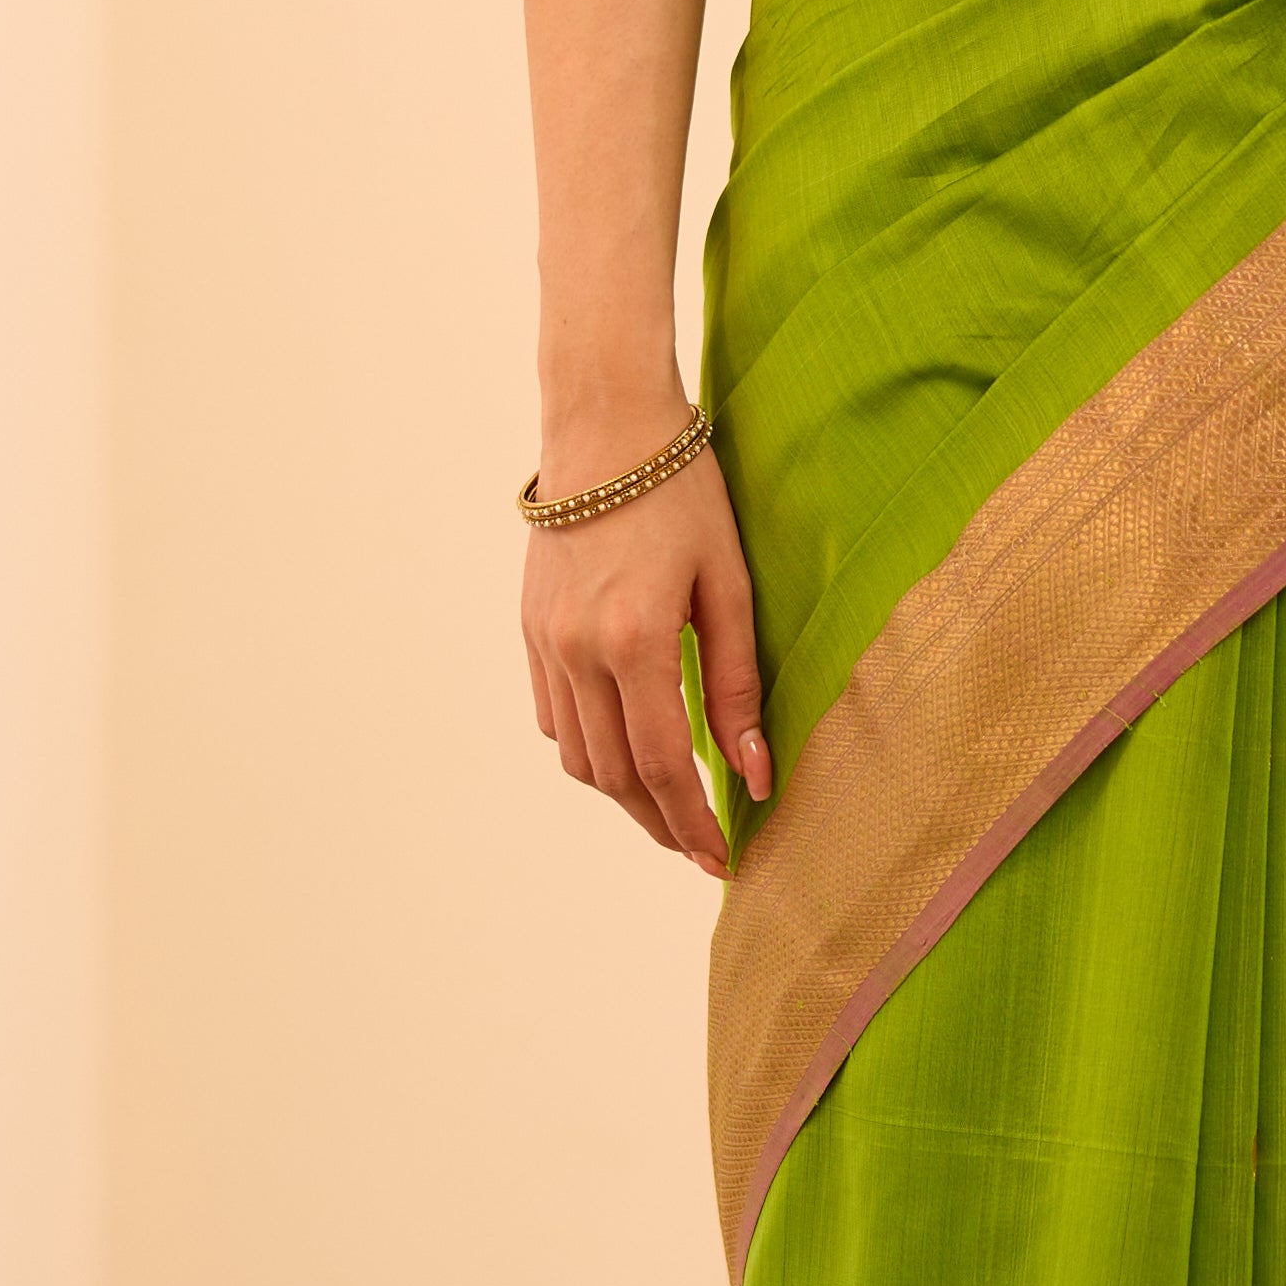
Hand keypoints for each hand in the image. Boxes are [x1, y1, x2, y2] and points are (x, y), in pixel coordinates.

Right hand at [523, 419, 765, 870]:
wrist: (606, 426)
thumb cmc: (684, 494)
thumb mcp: (730, 584)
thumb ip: (739, 684)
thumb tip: (754, 772)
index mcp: (636, 641)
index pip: (664, 765)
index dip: (693, 824)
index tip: (722, 859)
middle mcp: (579, 651)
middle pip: (615, 776)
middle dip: (660, 823)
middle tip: (700, 848)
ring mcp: (546, 642)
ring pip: (578, 756)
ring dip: (623, 794)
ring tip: (670, 808)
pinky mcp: (531, 629)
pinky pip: (555, 716)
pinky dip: (589, 749)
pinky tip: (626, 750)